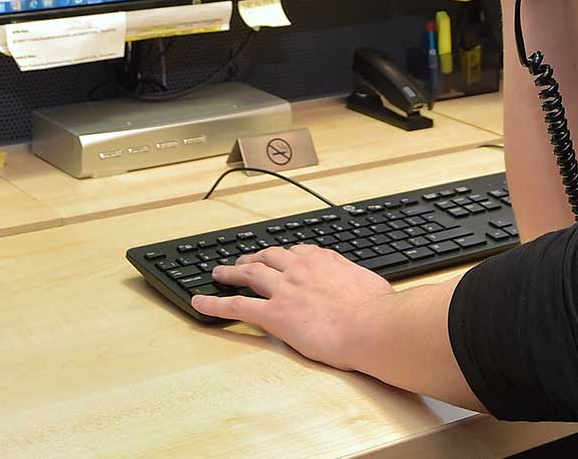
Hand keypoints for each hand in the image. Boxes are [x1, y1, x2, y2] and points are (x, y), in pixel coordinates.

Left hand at [191, 245, 392, 370]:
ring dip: (231, 272)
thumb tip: (366, 292)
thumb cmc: (377, 310)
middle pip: (268, 257)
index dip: (283, 255)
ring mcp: (284, 289)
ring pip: (249, 274)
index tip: (279, 257)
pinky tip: (200, 302)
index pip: (297, 252)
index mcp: (325, 261)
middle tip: (242, 262)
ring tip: (218, 273)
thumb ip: (358, 286)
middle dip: (253, 258)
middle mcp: (301, 268)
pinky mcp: (273, 313)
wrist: (372, 325)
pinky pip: (236, 305)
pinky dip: (214, 303)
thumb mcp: (370, 286)